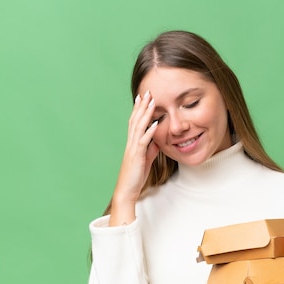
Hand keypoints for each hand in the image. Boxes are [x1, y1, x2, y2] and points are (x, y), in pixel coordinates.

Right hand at [109, 91, 159, 225]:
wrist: (127, 190)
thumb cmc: (136, 177)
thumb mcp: (146, 160)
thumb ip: (150, 149)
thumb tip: (157, 139)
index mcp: (132, 143)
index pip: (135, 122)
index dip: (139, 109)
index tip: (144, 97)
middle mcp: (131, 143)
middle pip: (135, 120)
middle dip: (142, 106)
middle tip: (147, 92)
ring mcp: (133, 149)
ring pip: (138, 127)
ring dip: (145, 114)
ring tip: (151, 101)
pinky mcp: (137, 156)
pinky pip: (143, 141)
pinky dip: (149, 131)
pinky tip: (155, 123)